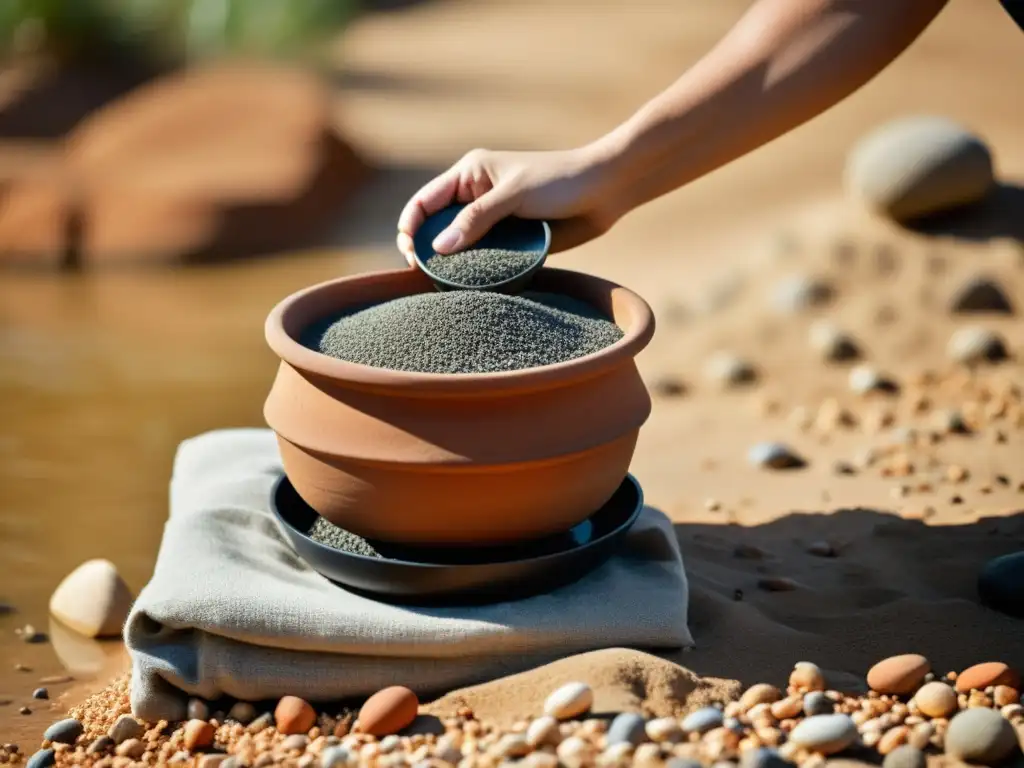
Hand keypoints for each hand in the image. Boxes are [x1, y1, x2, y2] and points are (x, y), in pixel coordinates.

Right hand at [396, 146, 620, 265]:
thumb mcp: (513, 195)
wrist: (604, 191)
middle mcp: (475, 198)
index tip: (411, 252)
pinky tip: (472, 287)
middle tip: (425, 274)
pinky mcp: (510, 241)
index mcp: (468, 175)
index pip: (425, 202)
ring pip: (460, 248)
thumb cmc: (558, 181)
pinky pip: (484, 260)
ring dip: (453, 266)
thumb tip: (438, 248)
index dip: (411, 226)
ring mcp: (493, 222)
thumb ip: (476, 220)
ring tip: (446, 285)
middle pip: (437, 228)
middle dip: (428, 250)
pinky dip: (477, 273)